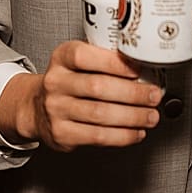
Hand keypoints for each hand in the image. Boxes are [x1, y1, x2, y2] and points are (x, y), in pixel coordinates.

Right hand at [0, 40, 161, 150]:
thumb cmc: (68, 82)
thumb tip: (143, 67)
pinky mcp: (61, 134)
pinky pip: (97, 136)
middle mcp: (55, 82)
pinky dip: (122, 136)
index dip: (114, 63)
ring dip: (133, 117)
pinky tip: (136, 132)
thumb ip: (104, 61)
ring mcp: (56, 109)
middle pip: (97, 87)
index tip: (139, 68)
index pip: (84, 56)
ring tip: (151, 116)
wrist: (37, 107)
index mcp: (61, 57)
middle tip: (154, 96)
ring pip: (100, 114)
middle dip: (133, 93)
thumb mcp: (78, 63)